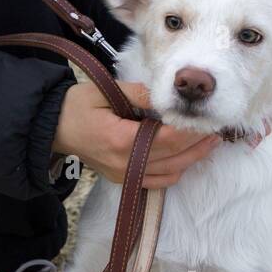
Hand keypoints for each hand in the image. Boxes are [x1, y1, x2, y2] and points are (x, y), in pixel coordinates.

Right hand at [52, 80, 220, 187]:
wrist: (52, 127)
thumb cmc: (77, 106)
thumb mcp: (105, 91)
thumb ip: (139, 95)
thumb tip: (167, 98)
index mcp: (121, 140)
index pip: (167, 139)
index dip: (189, 131)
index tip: (206, 119)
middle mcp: (125, 164)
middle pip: (174, 158)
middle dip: (198, 144)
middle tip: (218, 130)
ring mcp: (124, 175)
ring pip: (171, 172)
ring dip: (192, 158)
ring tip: (208, 141)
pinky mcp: (124, 179)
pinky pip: (159, 181)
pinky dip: (176, 170)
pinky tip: (186, 155)